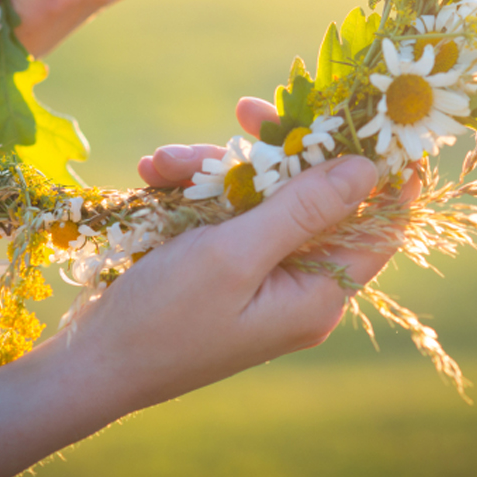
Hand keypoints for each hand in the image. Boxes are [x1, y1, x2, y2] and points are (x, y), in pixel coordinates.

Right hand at [0, 144, 378, 476]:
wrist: (91, 363)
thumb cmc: (164, 318)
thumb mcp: (235, 255)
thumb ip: (302, 208)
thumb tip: (368, 168)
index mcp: (318, 292)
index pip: (380, 224)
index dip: (386, 172)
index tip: (375, 118)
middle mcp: (297, 281)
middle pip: (310, 196)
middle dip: (270, 154)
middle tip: (245, 113)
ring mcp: (258, 271)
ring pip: (259, 194)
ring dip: (212, 169)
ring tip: (161, 164)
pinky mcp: (222, 263)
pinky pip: (223, 209)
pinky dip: (190, 189)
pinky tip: (153, 177)